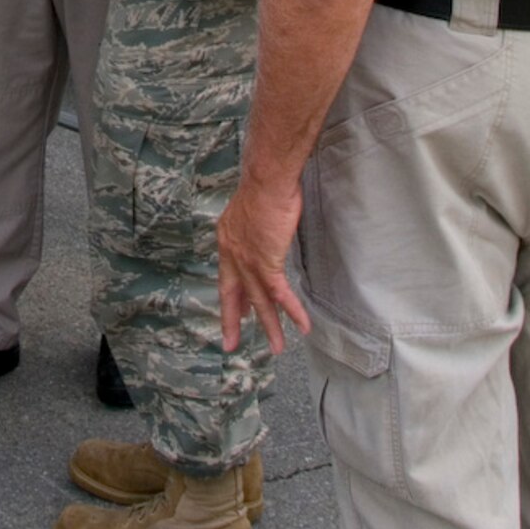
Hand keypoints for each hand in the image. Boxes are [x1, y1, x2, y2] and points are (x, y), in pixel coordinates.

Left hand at [217, 174, 310, 356]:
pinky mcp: (267, 261)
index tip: (236, 314)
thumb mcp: (252, 212)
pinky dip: (292, 311)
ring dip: (270, 326)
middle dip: (232, 321)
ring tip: (277, 348)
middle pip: (232, 295)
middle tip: (231, 344)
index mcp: (226, 239)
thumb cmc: (265, 188)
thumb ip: (253, 230)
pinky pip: (280, 294)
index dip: (232, 298)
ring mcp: (248, 259)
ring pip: (260, 301)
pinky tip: (303, 326)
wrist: (268, 180)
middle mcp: (232, 253)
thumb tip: (263, 236)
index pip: (227, 276)